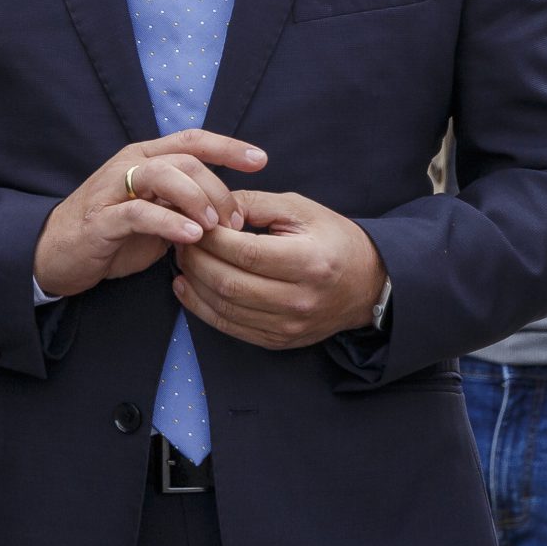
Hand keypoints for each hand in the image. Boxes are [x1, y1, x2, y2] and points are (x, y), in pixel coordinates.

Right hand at [33, 131, 267, 300]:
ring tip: (215, 226)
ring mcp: (113, 189)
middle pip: (186, 160)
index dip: (229, 147)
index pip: (193, 141)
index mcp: (146, 158)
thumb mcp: (156, 214)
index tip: (261, 159)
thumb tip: (230, 212)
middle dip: (218, 188)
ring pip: (164, 175)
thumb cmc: (113, 233)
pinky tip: (191, 236)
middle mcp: (131, 165)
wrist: (57, 255)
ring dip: (197, 199)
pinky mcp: (102, 219)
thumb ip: (185, 204)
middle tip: (236, 221)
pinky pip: (140, 212)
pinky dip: (170, 222)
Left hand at [172, 189, 386, 349]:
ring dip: (193, 283)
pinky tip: (187, 287)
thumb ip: (253, 204)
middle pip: (230, 283)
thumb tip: (210, 211)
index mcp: (310, 262)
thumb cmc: (333, 239)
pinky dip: (201, 308)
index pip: (246, 253)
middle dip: (195, 260)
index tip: (193, 222)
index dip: (212, 239)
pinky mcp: (277, 341)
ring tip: (181, 260)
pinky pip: (230, 327)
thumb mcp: (300, 209)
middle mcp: (299, 300)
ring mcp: (288, 326)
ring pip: (224, 308)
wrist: (366, 285)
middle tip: (179, 240)